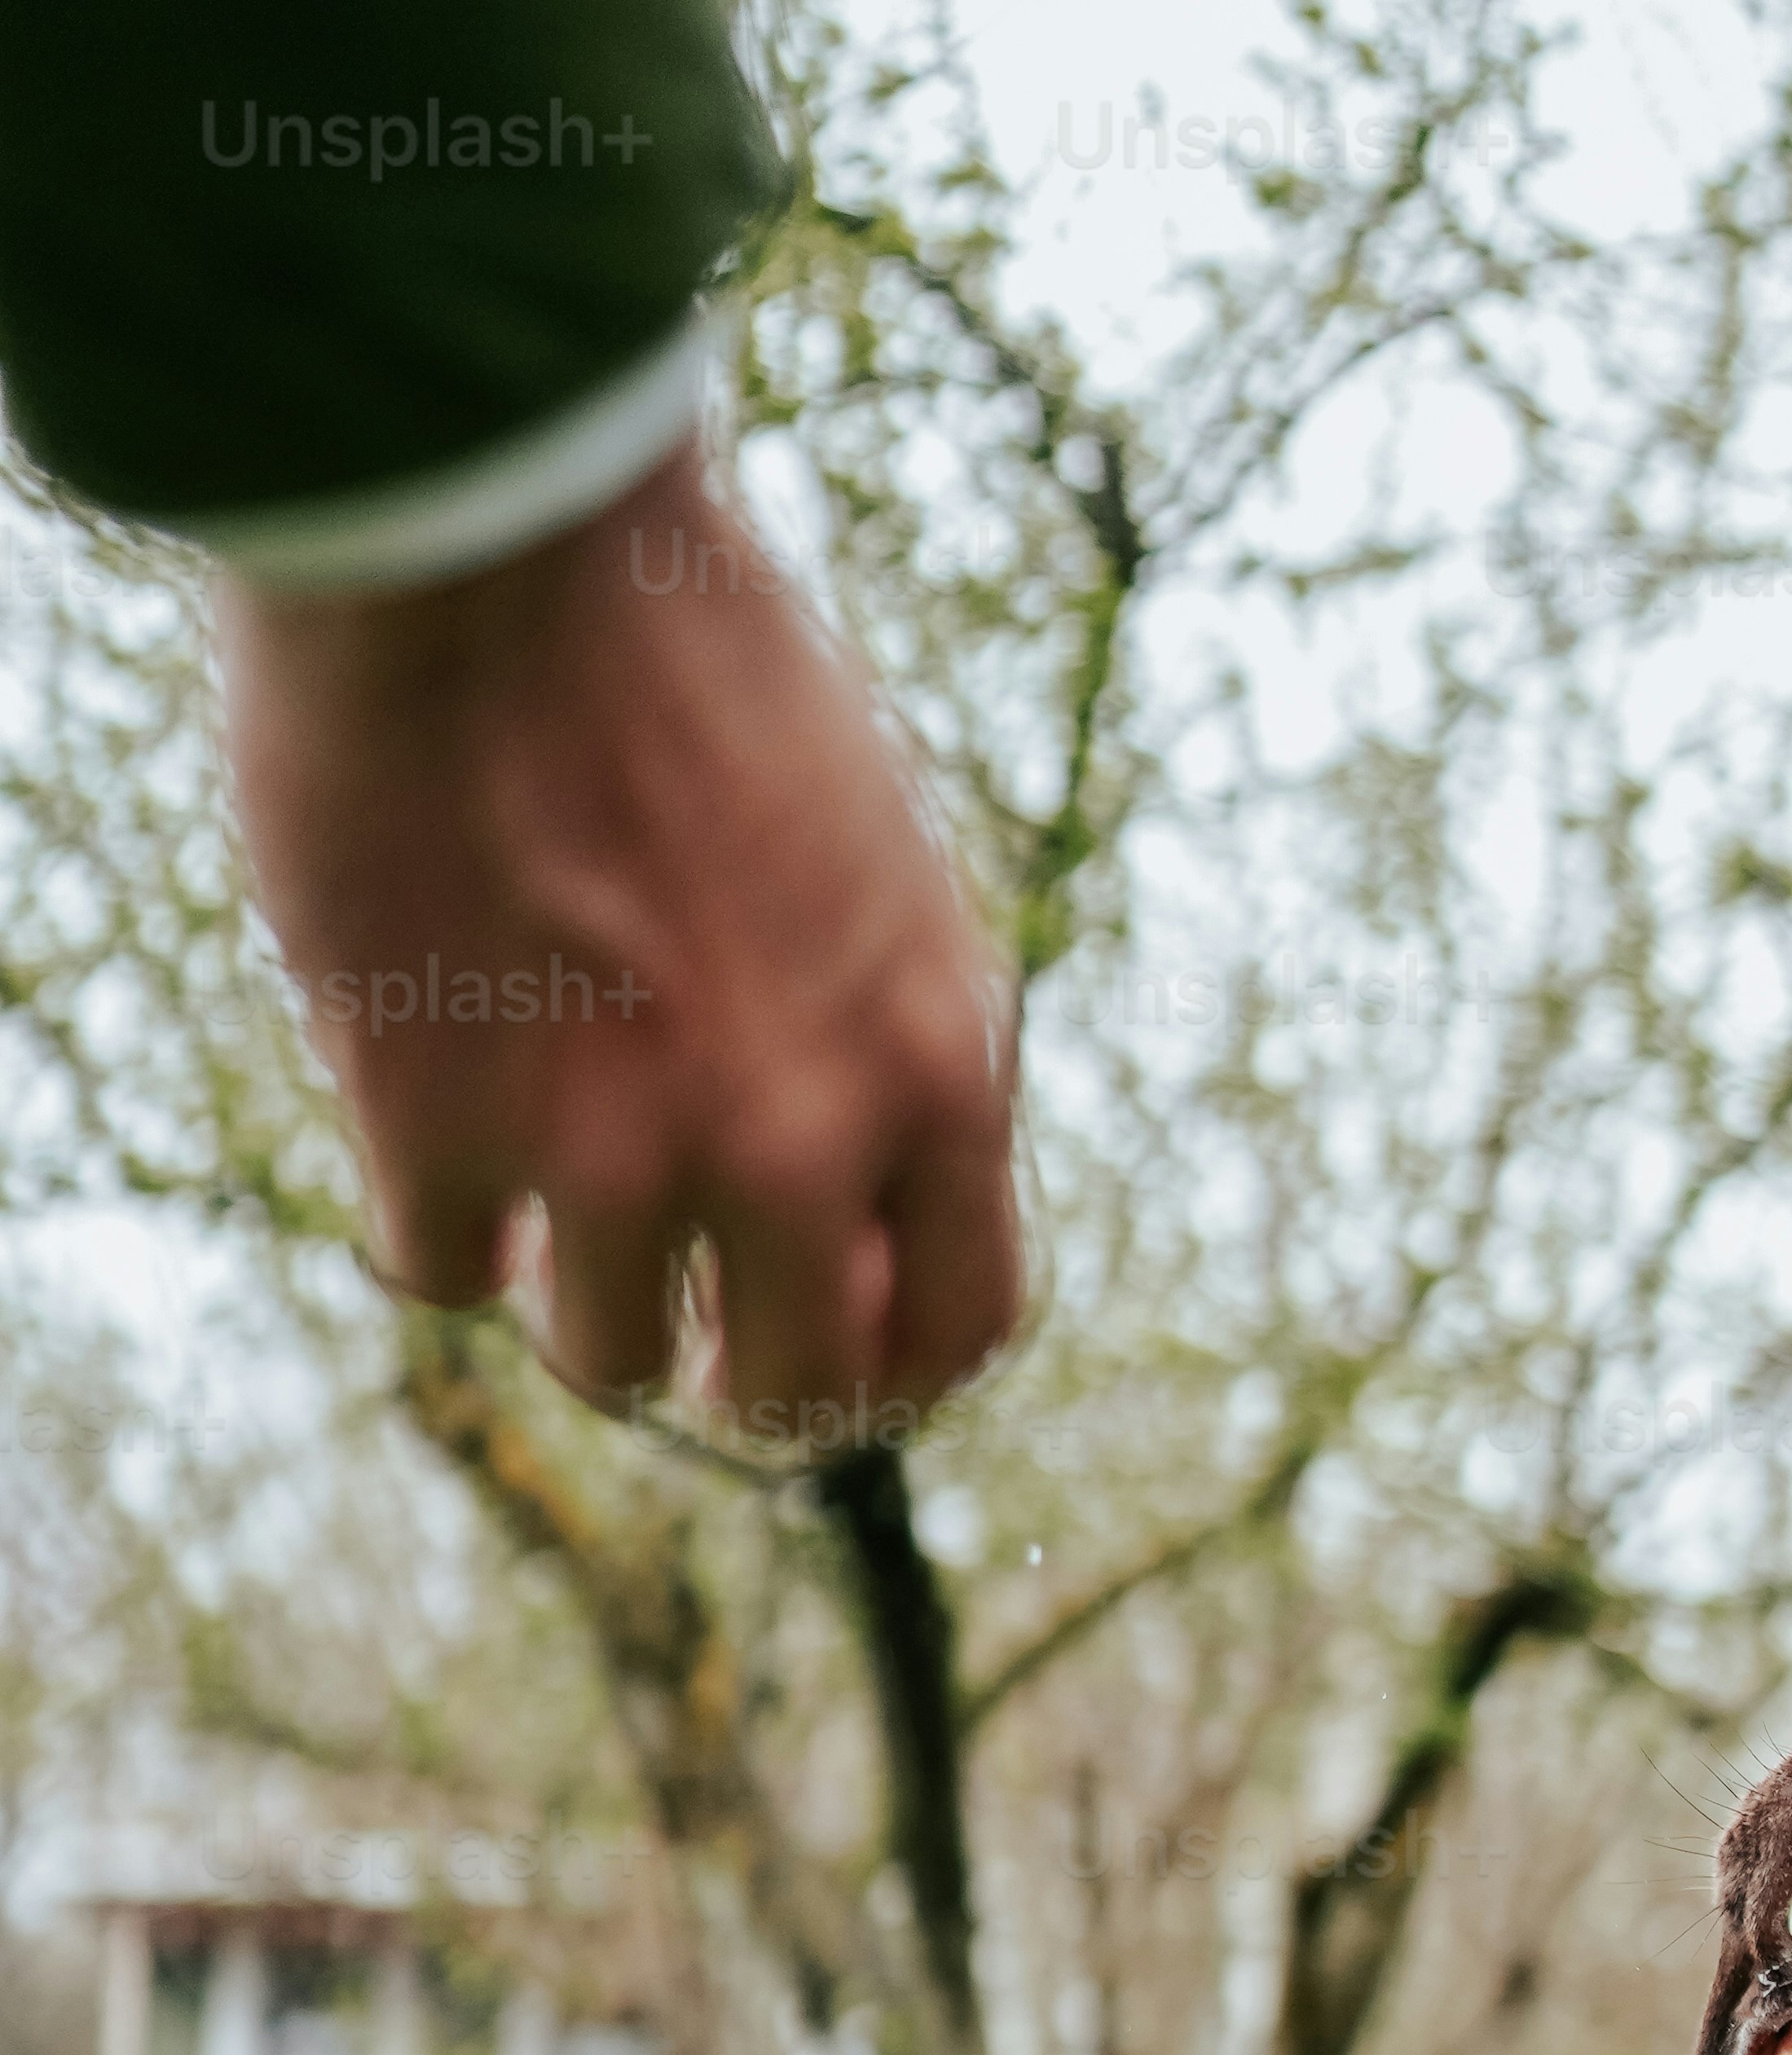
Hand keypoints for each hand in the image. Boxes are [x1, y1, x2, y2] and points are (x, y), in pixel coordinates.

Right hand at [218, 438, 1020, 1442]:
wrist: (491, 519)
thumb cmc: (685, 651)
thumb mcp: (867, 858)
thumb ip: (878, 1041)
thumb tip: (854, 1207)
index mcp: (935, 1062)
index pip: (960, 1326)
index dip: (890, 1359)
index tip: (828, 1333)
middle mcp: (795, 1137)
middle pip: (793, 1392)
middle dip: (741, 1367)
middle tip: (683, 1307)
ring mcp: (613, 1146)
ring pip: (612, 1357)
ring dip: (577, 1291)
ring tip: (542, 1179)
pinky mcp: (437, 1120)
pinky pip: (446, 1274)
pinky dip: (438, 1225)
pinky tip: (426, 1131)